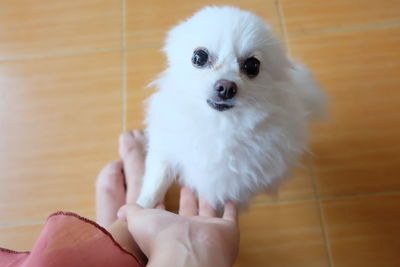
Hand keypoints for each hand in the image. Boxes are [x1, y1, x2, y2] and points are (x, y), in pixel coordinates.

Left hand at [118, 187, 238, 266]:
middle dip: (187, 199)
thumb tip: (122, 211)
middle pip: (189, 212)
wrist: (188, 254)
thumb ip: (131, 213)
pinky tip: (230, 199)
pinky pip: (230, 216)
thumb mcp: (138, 220)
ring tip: (205, 188)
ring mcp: (209, 230)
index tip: (163, 196)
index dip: (163, 206)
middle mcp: (189, 231)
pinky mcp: (227, 230)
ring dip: (207, 200)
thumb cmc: (161, 238)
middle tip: (187, 187)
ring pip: (208, 212)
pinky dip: (231, 208)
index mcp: (169, 230)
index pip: (166, 216)